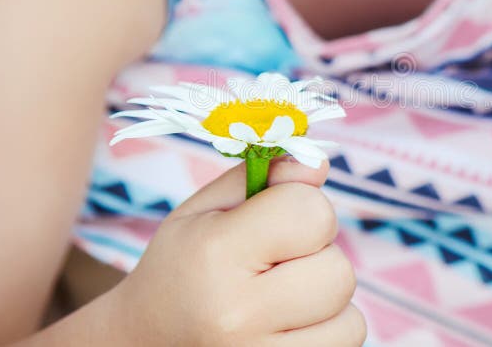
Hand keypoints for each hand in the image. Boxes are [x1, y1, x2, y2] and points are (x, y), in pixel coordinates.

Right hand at [106, 157, 364, 345]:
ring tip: (280, 302)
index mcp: (215, 254)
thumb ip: (263, 177)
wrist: (141, 344)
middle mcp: (237, 314)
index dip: (304, 208)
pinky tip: (287, 329)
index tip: (277, 221)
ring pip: (350, 321)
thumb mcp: (204, 210)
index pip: (312, 212)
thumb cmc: (182, 267)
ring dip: (325, 305)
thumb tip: (318, 162)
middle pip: (339, 272)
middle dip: (318, 260)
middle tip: (278, 267)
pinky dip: (326, 335)